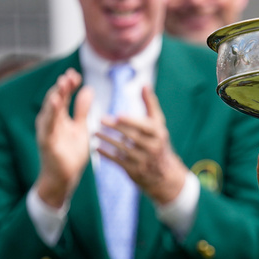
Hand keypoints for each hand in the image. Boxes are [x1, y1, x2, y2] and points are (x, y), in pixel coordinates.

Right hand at [33, 68, 92, 207]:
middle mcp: (50, 122)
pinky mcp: (47, 143)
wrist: (64, 177)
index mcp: (58, 117)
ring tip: (61, 85)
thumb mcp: (80, 127)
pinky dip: (51, 116)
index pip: (63, 97)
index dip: (68, 85)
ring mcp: (47, 132)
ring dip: (55, 98)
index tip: (75, 74)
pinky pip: (48, 128)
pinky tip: (54, 104)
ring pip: (50, 111)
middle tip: (69, 76)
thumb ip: (82, 110)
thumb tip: (87, 89)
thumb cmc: (70, 152)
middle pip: (55, 101)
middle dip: (62, 88)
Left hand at [96, 85, 187, 203]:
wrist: (163, 174)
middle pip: (132, 137)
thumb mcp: (158, 124)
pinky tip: (96, 147)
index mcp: (159, 134)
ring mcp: (144, 161)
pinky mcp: (135, 171)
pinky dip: (107, 154)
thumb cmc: (157, 142)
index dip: (132, 121)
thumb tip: (144, 85)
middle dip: (116, 128)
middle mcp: (153, 147)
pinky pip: (118, 161)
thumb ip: (150, 105)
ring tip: (94, 133)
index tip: (118, 115)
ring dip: (107, 140)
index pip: (145, 126)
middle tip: (101, 120)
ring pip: (123, 149)